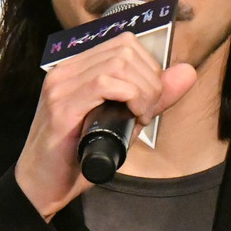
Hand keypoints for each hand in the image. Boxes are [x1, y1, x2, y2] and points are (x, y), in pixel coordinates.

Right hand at [14, 32, 196, 221]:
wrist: (43, 187)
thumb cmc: (78, 156)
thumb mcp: (124, 122)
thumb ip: (153, 96)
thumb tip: (187, 71)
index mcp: (78, 68)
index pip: (125, 43)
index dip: (149, 68)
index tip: (149, 101)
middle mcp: (66, 70)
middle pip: (125, 48)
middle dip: (150, 80)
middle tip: (146, 112)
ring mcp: (61, 85)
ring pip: (119, 62)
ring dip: (143, 91)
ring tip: (139, 117)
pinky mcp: (61, 106)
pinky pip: (104, 83)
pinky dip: (130, 97)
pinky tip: (133, 117)